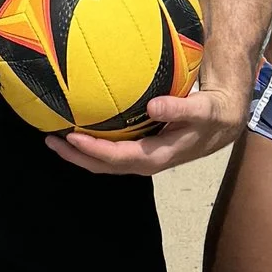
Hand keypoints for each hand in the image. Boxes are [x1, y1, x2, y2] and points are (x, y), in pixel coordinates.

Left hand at [58, 67, 249, 178]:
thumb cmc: (211, 115)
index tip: (72, 137)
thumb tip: (153, 105)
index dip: (94, 150)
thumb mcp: (201, 110)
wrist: (221, 124)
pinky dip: (92, 145)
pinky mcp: (140, 150)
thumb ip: (179, 109)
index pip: (119, 157)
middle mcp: (146, 161)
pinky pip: (111, 152)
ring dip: (80, 153)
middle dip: (76, 156)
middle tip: (50, 140)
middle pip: (104, 166)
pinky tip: (78, 131)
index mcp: (157, 155)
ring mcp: (142, 157)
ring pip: (105, 162)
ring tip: (55, 139)